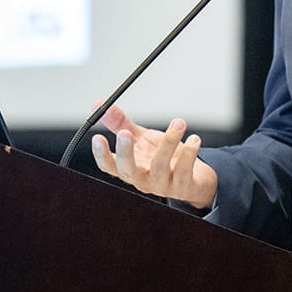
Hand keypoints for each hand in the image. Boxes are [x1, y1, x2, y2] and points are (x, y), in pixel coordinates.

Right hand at [89, 104, 217, 208]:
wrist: (193, 179)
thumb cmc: (164, 159)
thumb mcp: (141, 139)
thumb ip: (120, 124)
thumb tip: (98, 105)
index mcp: (130, 168)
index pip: (109, 166)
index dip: (101, 154)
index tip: (97, 137)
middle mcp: (143, 179)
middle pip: (128, 170)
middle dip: (125, 152)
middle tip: (126, 133)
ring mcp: (162, 185)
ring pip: (160, 166)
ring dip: (169, 142)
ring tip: (178, 123)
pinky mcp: (183, 186)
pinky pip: (184, 170)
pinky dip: (189, 153)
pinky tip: (194, 139)